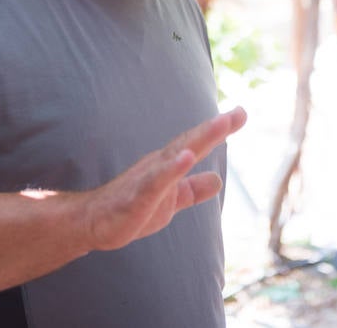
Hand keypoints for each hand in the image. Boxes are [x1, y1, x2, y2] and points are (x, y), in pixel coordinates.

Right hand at [83, 106, 246, 250]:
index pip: (198, 143)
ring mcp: (148, 179)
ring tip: (220, 125)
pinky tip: (186, 158)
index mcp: (169, 165)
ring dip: (199, 139)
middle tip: (239, 113)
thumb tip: (217, 179)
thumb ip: (193, 189)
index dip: (219, 130)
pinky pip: (156, 182)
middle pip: (191, 142)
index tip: (241, 113)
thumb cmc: (131, 208)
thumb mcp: (171, 200)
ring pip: (176, 156)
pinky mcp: (137, 198)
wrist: (94, 223)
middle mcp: (159, 165)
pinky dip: (171, 169)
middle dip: (215, 128)